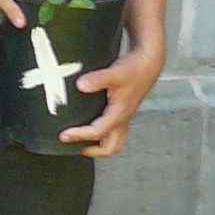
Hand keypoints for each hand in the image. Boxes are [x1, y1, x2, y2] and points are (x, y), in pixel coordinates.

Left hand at [61, 29, 165, 157]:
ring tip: (86, 143)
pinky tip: (95, 125)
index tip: (65, 135)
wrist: (149, 63)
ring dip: (101, 147)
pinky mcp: (125, 111)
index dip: (79, 135)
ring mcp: (125, 116)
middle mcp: (123, 119)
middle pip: (111, 148)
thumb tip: (81, 85)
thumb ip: (97, 80)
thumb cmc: (135, 69)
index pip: (97, 132)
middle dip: (94, 151)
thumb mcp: (115, 73)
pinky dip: (105, 135)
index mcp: (119, 114)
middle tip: (76, 146)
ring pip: (116, 142)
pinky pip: (116, 131)